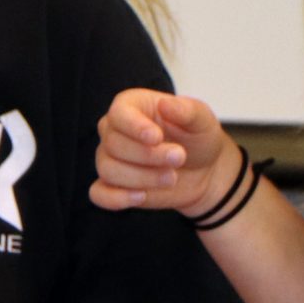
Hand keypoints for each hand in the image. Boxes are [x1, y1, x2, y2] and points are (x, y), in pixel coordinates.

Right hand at [90, 90, 238, 218]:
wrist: (204, 170)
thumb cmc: (198, 138)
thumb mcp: (202, 120)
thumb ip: (186, 110)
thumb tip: (165, 104)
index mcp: (131, 106)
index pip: (118, 114)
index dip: (134, 127)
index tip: (157, 138)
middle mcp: (113, 131)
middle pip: (113, 144)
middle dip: (148, 156)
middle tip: (179, 158)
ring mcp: (110, 159)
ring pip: (108, 170)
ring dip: (142, 177)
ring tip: (171, 177)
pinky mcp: (112, 186)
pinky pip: (99, 194)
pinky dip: (116, 198)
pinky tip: (141, 196)